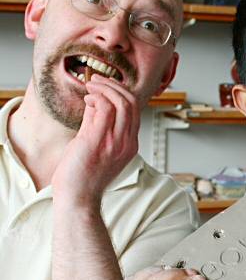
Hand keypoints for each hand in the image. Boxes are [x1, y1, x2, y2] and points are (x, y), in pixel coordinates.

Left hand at [52, 74, 139, 206]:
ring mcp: (115, 142)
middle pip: (131, 102)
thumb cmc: (82, 177)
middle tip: (97, 80)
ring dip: (104, 87)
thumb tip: (95, 101)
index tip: (104, 86)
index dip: (121, 93)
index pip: (134, 111)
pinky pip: (104, 108)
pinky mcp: (99, 141)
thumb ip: (97, 123)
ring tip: (90, 86)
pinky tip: (87, 99)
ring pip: (121, 102)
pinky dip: (96, 97)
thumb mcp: (94, 145)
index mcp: (129, 145)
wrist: (77, 199)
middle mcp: (127, 143)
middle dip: (114, 85)